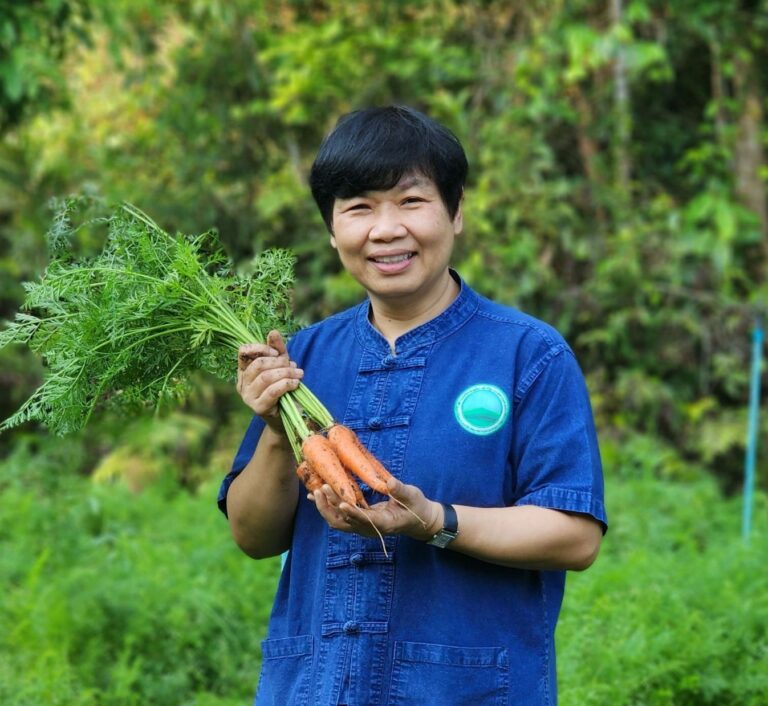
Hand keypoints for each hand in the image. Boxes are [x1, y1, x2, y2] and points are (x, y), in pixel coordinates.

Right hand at [237, 330, 302, 433]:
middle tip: (294, 366)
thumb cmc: (282, 387)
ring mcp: (247, 396)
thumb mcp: (281, 365)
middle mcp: (242, 383)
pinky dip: (286, 384)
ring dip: (286, 373)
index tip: (277, 352)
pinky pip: (272, 391)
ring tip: (299, 374)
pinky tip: (295, 383)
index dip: (260, 348)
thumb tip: (273, 332)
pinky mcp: (257, 407)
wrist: (287, 416)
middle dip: (279, 362)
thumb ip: (277, 349)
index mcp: (244, 370)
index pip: (243, 352)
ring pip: (266, 377)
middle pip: (258, 365)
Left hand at [309, 477, 442, 541]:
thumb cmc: (417, 507)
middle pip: (344, 523)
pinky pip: (339, 516)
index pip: (365, 520)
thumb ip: (401, 490)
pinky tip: (317, 496)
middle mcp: (369, 528)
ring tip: (315, 492)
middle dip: (331, 507)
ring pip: (338, 521)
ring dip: (325, 507)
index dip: (353, 513)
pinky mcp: (358, 521)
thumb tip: (390, 482)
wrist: (417, 521)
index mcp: (384, 524)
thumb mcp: (413, 496)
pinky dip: (328, 506)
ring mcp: (362, 526)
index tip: (341, 503)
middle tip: (322, 488)